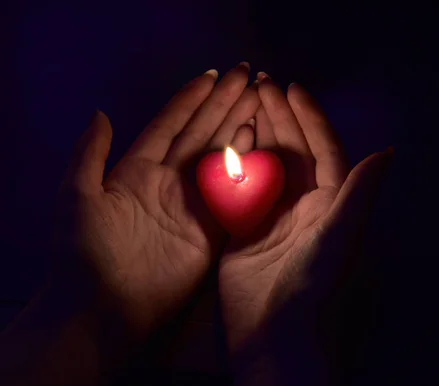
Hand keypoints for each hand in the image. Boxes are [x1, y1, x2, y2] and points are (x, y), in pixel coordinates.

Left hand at [54, 63, 259, 340]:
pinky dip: (248, 171)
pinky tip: (261, 146)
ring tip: (258, 102)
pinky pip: (233, 195)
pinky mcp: (212, 231)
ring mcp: (194, 205)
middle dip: (223, 105)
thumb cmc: (86, 251)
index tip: (212, 74)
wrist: (104, 308)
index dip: (189, 99)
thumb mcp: (76, 197)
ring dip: (239, 129)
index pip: (170, 125)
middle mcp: (170, 181)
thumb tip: (101, 112)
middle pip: (201, 135)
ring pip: (220, 158)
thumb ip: (89, 154)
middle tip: (247, 77)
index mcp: (138, 169)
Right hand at [214, 75, 392, 383]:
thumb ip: (359, 195)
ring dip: (254, 136)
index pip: (322, 151)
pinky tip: (220, 148)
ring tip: (240, 105)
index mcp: (331, 205)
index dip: (309, 118)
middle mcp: (304, 207)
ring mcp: (272, 220)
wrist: (278, 343)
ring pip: (264, 167)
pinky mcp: (244, 236)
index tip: (292, 88)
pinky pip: (238, 193)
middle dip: (278, 118)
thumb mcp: (341, 239)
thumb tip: (388, 151)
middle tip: (259, 85)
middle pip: (292, 153)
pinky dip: (231, 169)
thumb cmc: (316, 290)